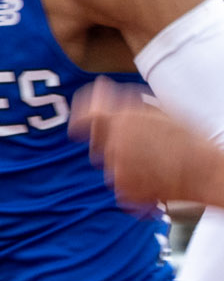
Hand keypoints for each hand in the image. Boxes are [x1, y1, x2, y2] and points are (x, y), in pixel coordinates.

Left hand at [71, 78, 223, 210]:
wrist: (205, 172)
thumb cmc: (189, 141)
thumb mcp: (159, 112)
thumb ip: (126, 104)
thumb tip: (101, 89)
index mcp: (123, 119)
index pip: (88, 117)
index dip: (79, 120)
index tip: (76, 127)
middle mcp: (115, 143)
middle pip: (98, 145)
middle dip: (111, 146)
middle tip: (138, 148)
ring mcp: (117, 169)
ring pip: (111, 167)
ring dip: (125, 166)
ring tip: (156, 164)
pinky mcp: (123, 191)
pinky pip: (120, 188)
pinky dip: (133, 186)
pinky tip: (156, 179)